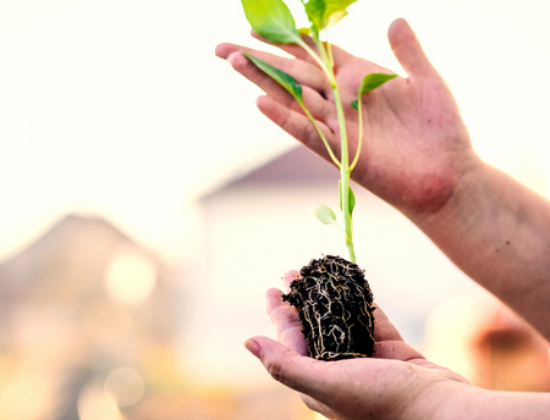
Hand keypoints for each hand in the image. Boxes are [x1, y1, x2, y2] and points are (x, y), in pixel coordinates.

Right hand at [216, 19, 480, 216]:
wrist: (449, 175)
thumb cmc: (441, 130)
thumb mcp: (427, 81)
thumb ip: (409, 52)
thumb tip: (395, 19)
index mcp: (360, 79)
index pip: (316, 54)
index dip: (289, 40)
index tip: (262, 26)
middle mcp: (341, 100)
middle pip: (293, 72)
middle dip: (259, 57)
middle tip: (222, 44)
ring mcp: (338, 125)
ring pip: (291, 97)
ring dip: (262, 79)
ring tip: (233, 60)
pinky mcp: (340, 150)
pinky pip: (307, 131)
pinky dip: (285, 117)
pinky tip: (260, 101)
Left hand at [244, 271, 469, 419]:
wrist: (440, 410)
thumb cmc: (381, 401)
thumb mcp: (326, 384)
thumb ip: (286, 364)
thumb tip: (248, 341)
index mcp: (317, 381)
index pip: (290, 341)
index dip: (279, 313)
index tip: (272, 287)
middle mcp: (338, 370)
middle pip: (313, 327)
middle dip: (301, 299)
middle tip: (293, 273)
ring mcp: (365, 360)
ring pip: (341, 321)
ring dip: (328, 297)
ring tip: (318, 273)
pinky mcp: (390, 351)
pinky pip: (371, 319)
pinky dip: (361, 301)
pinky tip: (352, 284)